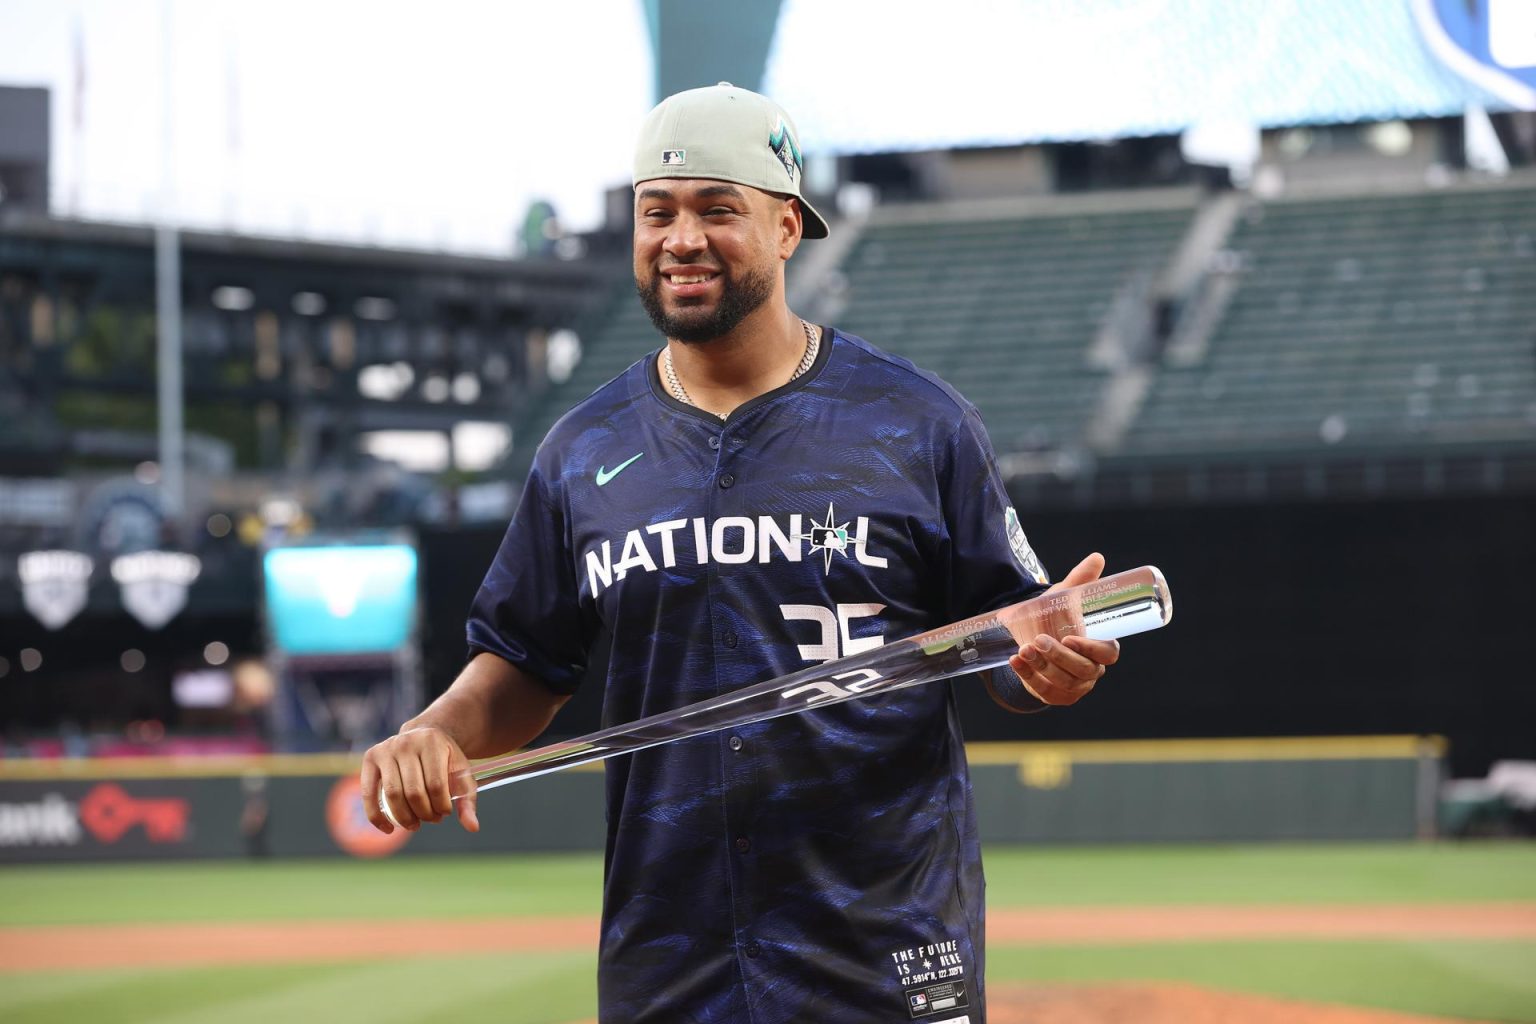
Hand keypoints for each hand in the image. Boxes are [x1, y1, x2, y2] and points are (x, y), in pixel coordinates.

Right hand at [360, 725, 479, 834]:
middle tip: (432, 819)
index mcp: (432, 741)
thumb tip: (473, 828)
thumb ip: (467, 799)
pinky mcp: (370, 758)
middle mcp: (406, 742)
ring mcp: (386, 749)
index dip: (441, 806)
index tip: (445, 812)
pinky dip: (376, 816)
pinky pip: (369, 793)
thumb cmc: (445, 760)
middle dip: (424, 813)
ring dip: (405, 818)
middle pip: (414, 792)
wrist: (424, 737)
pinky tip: (388, 829)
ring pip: (393, 795)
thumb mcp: (461, 774)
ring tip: (415, 824)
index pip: (436, 785)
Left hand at [1008, 552, 1121, 705]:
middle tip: (1039, 641)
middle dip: (1059, 657)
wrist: (1031, 641)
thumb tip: (1097, 557)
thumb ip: (1080, 581)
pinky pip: (1042, 691)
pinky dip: (1027, 676)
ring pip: (1062, 682)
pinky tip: (1015, 661)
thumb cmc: (1055, 620)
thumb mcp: (1064, 600)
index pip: (1109, 654)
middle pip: (1082, 670)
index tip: (1071, 638)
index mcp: (1100, 650)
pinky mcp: (1053, 696)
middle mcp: (1091, 671)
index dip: (1093, 649)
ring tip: (1023, 649)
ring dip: (1041, 667)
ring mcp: (1073, 688)